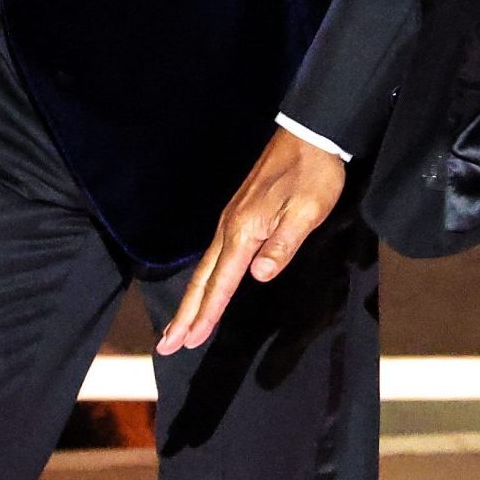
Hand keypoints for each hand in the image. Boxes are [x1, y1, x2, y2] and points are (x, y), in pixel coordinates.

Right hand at [156, 130, 346, 354]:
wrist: (308, 135)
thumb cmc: (312, 176)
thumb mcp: (307, 213)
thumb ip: (282, 246)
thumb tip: (257, 276)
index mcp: (244, 231)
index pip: (222, 283)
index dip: (207, 314)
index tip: (189, 341)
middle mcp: (229, 227)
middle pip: (202, 279)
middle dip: (185, 314)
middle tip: (167, 344)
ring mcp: (230, 219)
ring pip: (205, 267)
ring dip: (191, 298)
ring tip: (179, 325)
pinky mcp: (237, 212)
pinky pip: (214, 254)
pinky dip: (204, 278)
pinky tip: (204, 286)